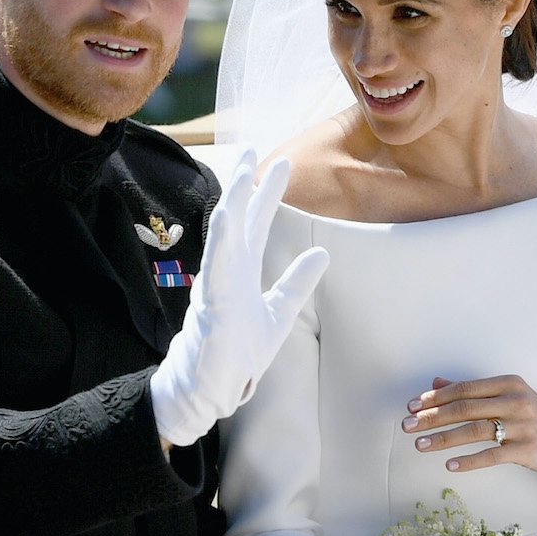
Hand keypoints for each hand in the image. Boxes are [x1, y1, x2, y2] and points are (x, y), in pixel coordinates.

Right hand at [149, 150, 328, 446]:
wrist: (213, 389)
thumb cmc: (238, 353)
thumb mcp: (280, 313)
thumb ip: (296, 283)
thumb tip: (322, 253)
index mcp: (242, 271)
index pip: (256, 223)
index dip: (267, 193)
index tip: (281, 163)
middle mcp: (227, 270)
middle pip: (238, 218)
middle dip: (247, 183)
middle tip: (255, 147)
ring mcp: (218, 284)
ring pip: (224, 233)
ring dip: (233, 200)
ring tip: (243, 170)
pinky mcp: (214, 303)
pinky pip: (217, 265)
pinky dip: (222, 238)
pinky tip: (227, 214)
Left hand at [404, 375, 536, 531]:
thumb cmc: (530, 416)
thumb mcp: (505, 397)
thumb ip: (472, 390)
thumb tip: (435, 383)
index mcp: (508, 383)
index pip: (464, 388)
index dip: (436, 397)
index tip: (412, 405)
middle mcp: (515, 401)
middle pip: (465, 408)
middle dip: (432, 417)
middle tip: (407, 425)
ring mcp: (522, 426)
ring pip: (474, 431)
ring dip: (443, 439)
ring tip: (420, 445)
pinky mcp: (526, 450)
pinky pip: (491, 456)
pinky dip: (468, 461)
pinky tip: (448, 465)